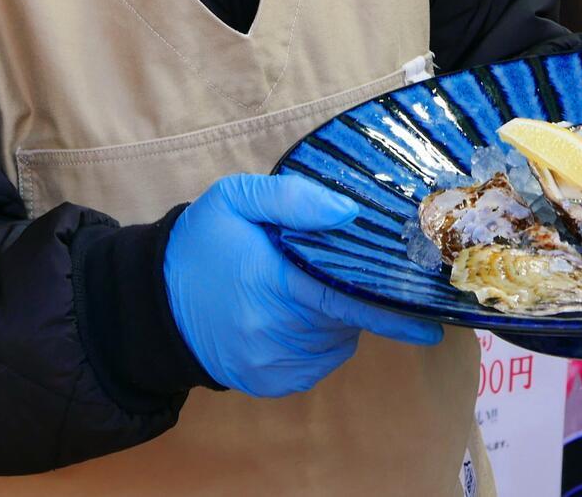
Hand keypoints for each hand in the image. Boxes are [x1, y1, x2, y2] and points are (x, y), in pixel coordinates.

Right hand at [164, 174, 442, 397]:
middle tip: (342, 266)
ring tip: (307, 287)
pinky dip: (319, 340)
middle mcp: (274, 333)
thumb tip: (348, 212)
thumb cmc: (201, 242)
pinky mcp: (267, 383)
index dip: (390, 309)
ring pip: (335, 342)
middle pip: (345, 318)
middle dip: (355, 293)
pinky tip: (295, 314)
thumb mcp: (235, 200)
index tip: (429, 318)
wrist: (152, 300)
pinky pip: (317, 362)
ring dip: (337, 318)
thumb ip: (292, 198)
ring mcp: (271, 365)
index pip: (344, 299)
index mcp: (271, 284)